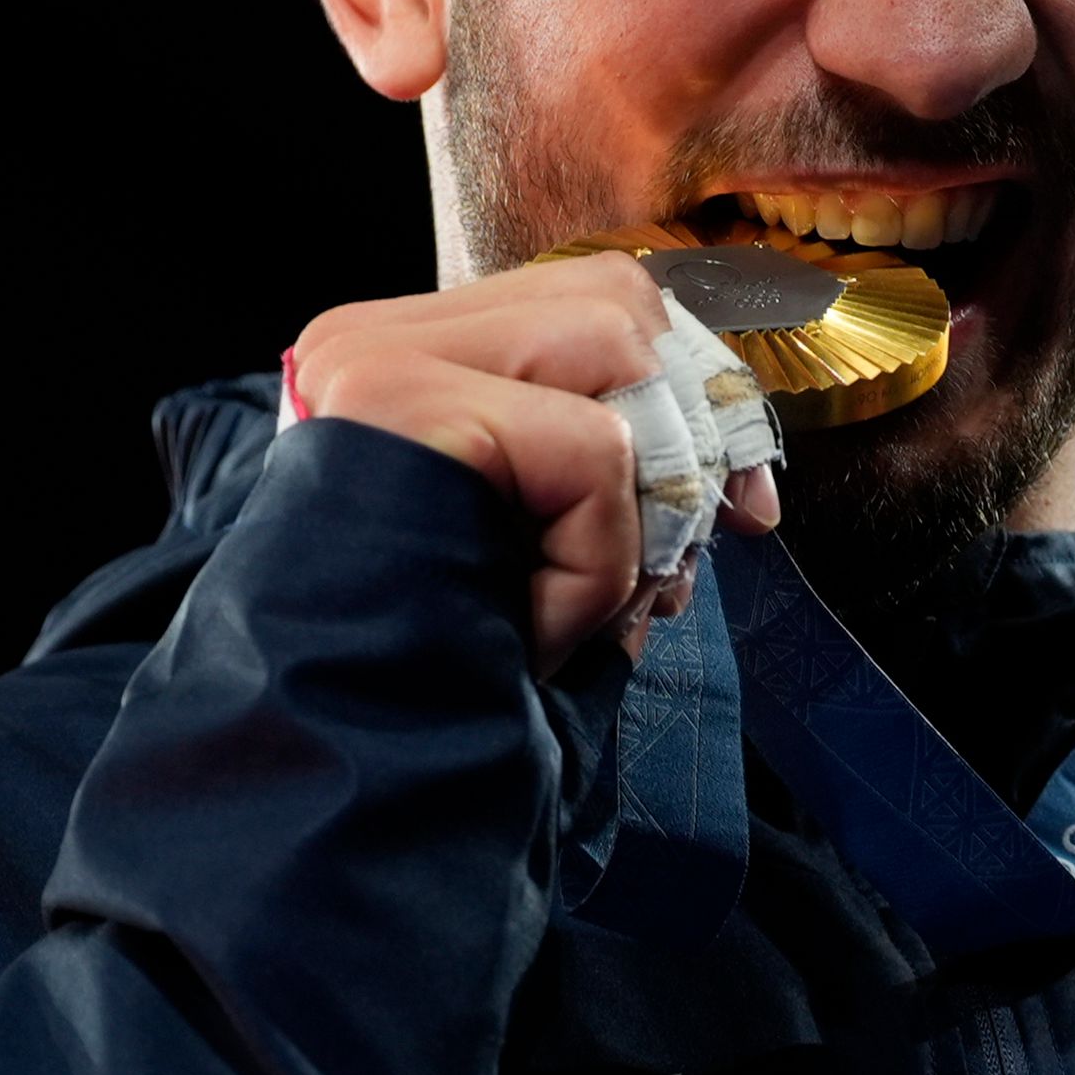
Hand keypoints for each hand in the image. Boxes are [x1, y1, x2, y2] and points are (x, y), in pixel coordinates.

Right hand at [286, 259, 779, 675]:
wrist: (327, 774)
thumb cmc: (431, 684)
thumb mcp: (542, 561)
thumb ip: (615, 484)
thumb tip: (739, 486)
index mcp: (402, 359)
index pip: (597, 302)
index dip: (695, 397)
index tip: (747, 511)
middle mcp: (374, 340)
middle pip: (619, 300)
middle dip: (690, 434)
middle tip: (680, 564)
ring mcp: (380, 361)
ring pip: (619, 347)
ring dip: (641, 506)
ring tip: (585, 604)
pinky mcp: (401, 404)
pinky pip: (592, 452)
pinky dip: (599, 565)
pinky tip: (535, 635)